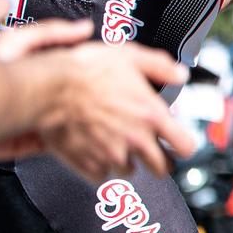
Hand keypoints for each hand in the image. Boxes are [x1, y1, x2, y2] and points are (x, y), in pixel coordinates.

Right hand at [0, 43, 197, 178]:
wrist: (47, 88)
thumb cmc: (86, 70)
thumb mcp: (130, 56)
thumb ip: (160, 66)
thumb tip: (180, 74)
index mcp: (152, 116)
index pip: (185, 147)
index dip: (183, 146)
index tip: (177, 143)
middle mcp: (136, 140)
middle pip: (162, 169)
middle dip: (158, 160)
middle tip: (148, 148)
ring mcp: (111, 155)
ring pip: (130, 172)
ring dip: (126, 161)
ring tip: (115, 143)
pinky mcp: (87, 164)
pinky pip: (101, 176)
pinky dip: (99, 166)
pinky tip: (94, 149)